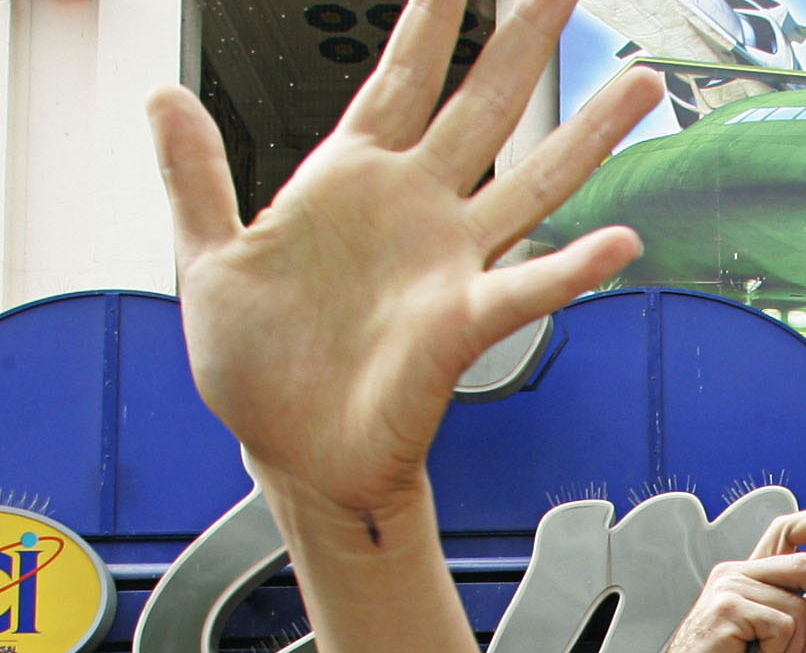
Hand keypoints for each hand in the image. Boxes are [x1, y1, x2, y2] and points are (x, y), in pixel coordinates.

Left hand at [150, 0, 659, 512]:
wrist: (293, 455)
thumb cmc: (259, 370)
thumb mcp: (209, 259)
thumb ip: (192, 174)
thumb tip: (162, 94)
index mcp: (351, 180)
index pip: (401, 74)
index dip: (431, 15)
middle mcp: (414, 209)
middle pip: (484, 103)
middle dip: (524, 40)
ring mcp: (448, 261)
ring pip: (533, 179)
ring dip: (590, 133)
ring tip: (643, 85)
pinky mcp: (462, 321)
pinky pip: (526, 287)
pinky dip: (573, 269)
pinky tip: (617, 242)